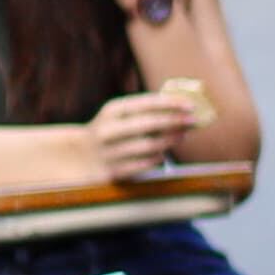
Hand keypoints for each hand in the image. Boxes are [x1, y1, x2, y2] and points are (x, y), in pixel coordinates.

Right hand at [84, 89, 198, 180]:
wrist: (80, 155)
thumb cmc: (113, 131)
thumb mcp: (121, 115)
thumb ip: (147, 110)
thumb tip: (183, 108)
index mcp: (112, 110)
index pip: (145, 103)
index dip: (170, 103)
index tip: (191, 105)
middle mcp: (108, 130)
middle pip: (149, 124)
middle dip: (174, 121)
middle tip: (193, 120)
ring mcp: (109, 152)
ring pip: (149, 146)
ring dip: (169, 141)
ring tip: (181, 136)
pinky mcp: (112, 171)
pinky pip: (144, 165)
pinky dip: (157, 158)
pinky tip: (163, 154)